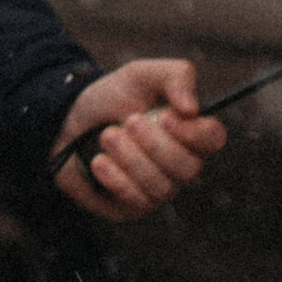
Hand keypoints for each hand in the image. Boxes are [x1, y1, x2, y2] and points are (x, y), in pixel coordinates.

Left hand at [52, 59, 224, 221]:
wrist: (68, 120)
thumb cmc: (111, 98)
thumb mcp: (141, 74)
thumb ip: (175, 77)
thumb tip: (191, 108)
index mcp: (189, 132)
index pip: (213, 139)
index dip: (195, 133)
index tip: (165, 117)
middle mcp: (179, 165)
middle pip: (189, 168)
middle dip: (155, 145)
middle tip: (128, 121)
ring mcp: (158, 188)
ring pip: (161, 186)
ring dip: (130, 158)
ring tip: (107, 135)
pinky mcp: (132, 207)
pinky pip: (136, 201)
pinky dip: (116, 178)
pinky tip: (99, 161)